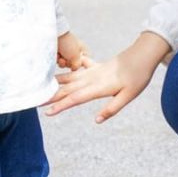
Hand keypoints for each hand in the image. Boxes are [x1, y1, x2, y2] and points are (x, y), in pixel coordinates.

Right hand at [44, 31, 169, 122]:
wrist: (142, 55)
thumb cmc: (138, 77)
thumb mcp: (128, 96)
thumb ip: (112, 108)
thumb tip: (96, 120)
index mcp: (98, 87)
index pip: (75, 99)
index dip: (61, 106)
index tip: (48, 113)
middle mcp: (92, 78)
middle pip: (68, 89)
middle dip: (51, 96)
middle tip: (35, 102)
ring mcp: (92, 71)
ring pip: (69, 79)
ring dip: (55, 84)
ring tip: (41, 88)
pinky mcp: (95, 67)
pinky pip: (77, 69)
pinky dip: (67, 70)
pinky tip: (58, 69)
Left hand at [57, 31, 92, 69]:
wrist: (53, 35)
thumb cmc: (67, 44)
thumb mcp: (75, 56)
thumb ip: (77, 66)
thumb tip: (74, 69)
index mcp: (83, 49)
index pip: (85, 60)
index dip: (80, 63)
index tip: (76, 62)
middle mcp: (75, 50)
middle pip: (74, 64)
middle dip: (68, 63)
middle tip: (65, 59)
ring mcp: (66, 51)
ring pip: (65, 63)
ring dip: (62, 62)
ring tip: (59, 57)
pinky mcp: (58, 52)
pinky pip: (58, 61)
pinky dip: (56, 59)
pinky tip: (55, 55)